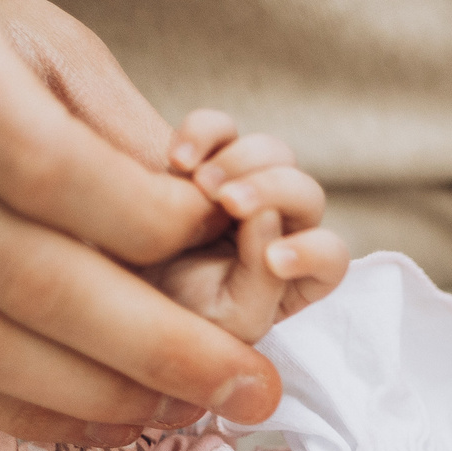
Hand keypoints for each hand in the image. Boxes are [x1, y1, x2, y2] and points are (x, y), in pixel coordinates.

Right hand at [0, 0, 290, 442]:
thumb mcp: (10, 5)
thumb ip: (103, 116)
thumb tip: (203, 224)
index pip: (46, 167)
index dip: (149, 227)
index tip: (222, 245)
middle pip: (18, 272)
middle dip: (153, 344)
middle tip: (249, 382)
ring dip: (92, 393)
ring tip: (184, 409)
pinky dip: (14, 403)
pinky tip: (93, 415)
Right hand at [149, 111, 351, 344]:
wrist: (122, 295)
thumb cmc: (182, 319)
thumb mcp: (228, 322)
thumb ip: (262, 283)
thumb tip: (269, 218)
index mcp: (297, 274)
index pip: (329, 255)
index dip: (312, 253)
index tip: (274, 262)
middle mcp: (280, 227)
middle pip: (305, 191)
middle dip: (271, 191)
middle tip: (227, 202)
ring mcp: (246, 187)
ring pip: (271, 152)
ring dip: (239, 162)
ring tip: (199, 185)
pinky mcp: (207, 159)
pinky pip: (218, 128)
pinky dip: (202, 132)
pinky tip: (177, 161)